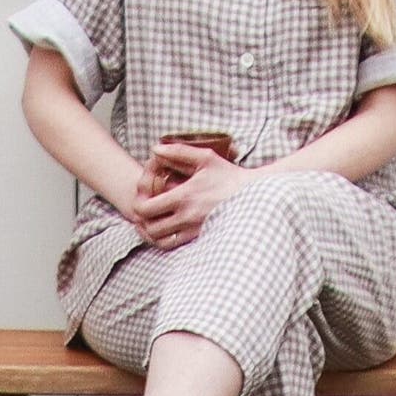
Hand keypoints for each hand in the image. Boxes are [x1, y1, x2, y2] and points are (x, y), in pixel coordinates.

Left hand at [130, 147, 248, 250]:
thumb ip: (178, 152)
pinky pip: (176, 247)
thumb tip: (154, 149)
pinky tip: (167, 229)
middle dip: (142, 221)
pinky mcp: (203, 239)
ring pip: (161, 241)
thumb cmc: (230, 176)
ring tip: (151, 222)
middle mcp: (187, 217)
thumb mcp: (206, 158)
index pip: (146, 208)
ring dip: (151, 233)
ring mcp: (195, 231)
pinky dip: (166, 240)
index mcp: (184, 197)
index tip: (142, 198)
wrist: (257, 198)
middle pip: (150, 228)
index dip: (138, 204)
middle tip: (144, 213)